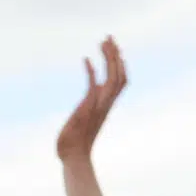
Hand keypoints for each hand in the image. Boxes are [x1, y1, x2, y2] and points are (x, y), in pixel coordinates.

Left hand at [56, 37, 126, 162]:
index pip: (121, 80)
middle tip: (109, 37)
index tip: (115, 49)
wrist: (74, 157)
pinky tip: (85, 60)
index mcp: (106, 105)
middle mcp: (105, 104)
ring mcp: (98, 106)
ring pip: (112, 79)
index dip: (120, 64)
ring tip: (103, 42)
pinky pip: (93, 87)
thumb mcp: (86, 115)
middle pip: (119, 75)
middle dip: (115, 55)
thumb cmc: (76, 141)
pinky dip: (91, 73)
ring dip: (108, 59)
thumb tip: (98, 87)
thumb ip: (93, 100)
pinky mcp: (87, 109)